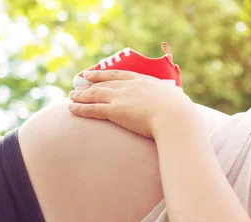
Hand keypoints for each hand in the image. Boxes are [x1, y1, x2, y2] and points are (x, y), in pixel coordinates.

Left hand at [68, 70, 200, 138]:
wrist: (176, 118)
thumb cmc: (180, 112)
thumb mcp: (175, 99)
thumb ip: (169, 99)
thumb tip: (176, 105)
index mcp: (143, 80)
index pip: (118, 74)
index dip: (103, 74)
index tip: (93, 74)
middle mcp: (129, 86)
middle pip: (103, 83)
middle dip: (88, 84)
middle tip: (77, 85)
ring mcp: (121, 97)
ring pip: (94, 94)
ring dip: (80, 96)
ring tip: (71, 97)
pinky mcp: (115, 111)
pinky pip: (93, 109)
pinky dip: (80, 108)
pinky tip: (71, 109)